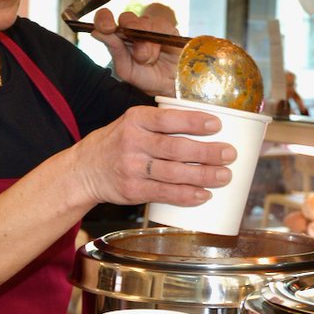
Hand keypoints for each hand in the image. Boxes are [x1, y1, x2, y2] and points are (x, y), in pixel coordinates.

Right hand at [73, 104, 235, 207]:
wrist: (84, 170)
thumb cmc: (117, 143)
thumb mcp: (132, 124)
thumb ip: (161, 124)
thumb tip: (207, 127)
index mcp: (135, 119)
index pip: (168, 118)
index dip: (194, 122)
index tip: (217, 125)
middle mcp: (133, 142)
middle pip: (176, 148)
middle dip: (207, 152)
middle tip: (229, 154)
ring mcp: (132, 167)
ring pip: (174, 172)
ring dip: (203, 175)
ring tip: (224, 175)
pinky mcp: (132, 190)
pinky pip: (164, 193)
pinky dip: (186, 195)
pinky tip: (203, 195)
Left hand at [90, 9, 180, 96]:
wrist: (172, 85)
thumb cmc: (147, 77)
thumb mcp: (127, 69)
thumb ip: (114, 50)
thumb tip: (96, 32)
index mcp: (118, 37)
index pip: (105, 19)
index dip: (103, 19)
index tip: (107, 28)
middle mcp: (132, 29)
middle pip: (125, 17)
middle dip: (129, 31)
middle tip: (136, 51)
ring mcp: (149, 26)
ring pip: (142, 22)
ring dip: (145, 43)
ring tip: (148, 60)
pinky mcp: (166, 26)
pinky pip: (160, 25)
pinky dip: (158, 41)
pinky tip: (161, 52)